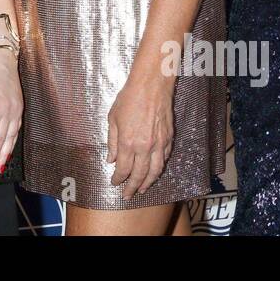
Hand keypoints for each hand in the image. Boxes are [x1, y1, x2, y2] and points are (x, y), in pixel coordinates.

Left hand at [106, 68, 174, 197]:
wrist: (151, 85)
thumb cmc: (129, 98)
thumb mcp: (113, 118)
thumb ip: (112, 142)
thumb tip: (110, 159)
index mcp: (128, 142)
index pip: (123, 169)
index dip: (118, 179)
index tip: (114, 183)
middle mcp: (144, 147)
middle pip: (139, 174)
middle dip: (132, 187)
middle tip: (128, 195)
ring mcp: (159, 144)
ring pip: (155, 170)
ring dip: (148, 183)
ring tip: (142, 189)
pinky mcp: (169, 138)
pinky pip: (164, 159)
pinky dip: (159, 168)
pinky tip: (155, 171)